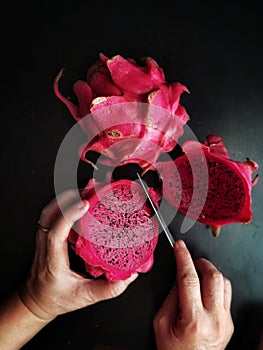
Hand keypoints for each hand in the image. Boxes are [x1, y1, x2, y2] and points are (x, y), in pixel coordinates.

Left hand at [20, 190, 137, 320]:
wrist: (36, 300)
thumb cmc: (55, 298)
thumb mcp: (84, 297)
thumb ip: (108, 290)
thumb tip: (129, 277)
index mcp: (52, 260)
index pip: (56, 232)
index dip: (69, 215)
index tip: (84, 205)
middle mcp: (44, 246)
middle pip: (49, 214)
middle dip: (68, 198)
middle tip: (89, 190)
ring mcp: (42, 239)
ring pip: (48, 211)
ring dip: (65, 198)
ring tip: (84, 191)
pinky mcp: (45, 236)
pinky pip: (50, 213)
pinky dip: (63, 203)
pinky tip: (76, 201)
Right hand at [153, 240, 233, 349]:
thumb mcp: (161, 324)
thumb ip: (170, 297)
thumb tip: (179, 277)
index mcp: (193, 319)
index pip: (188, 278)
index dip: (183, 258)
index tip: (179, 246)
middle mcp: (214, 319)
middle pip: (213, 276)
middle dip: (201, 261)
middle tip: (190, 259)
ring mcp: (225, 321)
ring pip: (224, 283)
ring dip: (210, 272)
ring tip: (198, 273)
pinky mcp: (229, 323)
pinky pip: (226, 295)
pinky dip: (216, 286)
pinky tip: (206, 289)